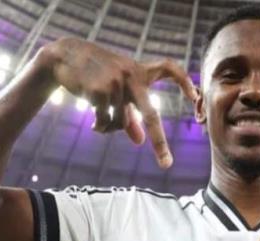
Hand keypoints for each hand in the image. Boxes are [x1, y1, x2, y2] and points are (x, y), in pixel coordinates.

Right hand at [45, 37, 197, 167]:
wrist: (64, 57)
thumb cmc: (96, 74)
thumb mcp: (117, 92)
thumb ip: (130, 116)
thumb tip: (140, 142)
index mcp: (140, 72)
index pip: (168, 68)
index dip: (184, 81)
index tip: (195, 96)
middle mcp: (132, 75)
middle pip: (150, 114)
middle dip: (158, 142)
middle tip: (167, 164)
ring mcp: (116, 82)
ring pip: (120, 123)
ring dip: (110, 128)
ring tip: (100, 122)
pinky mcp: (99, 90)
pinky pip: (105, 122)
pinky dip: (100, 127)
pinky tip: (92, 122)